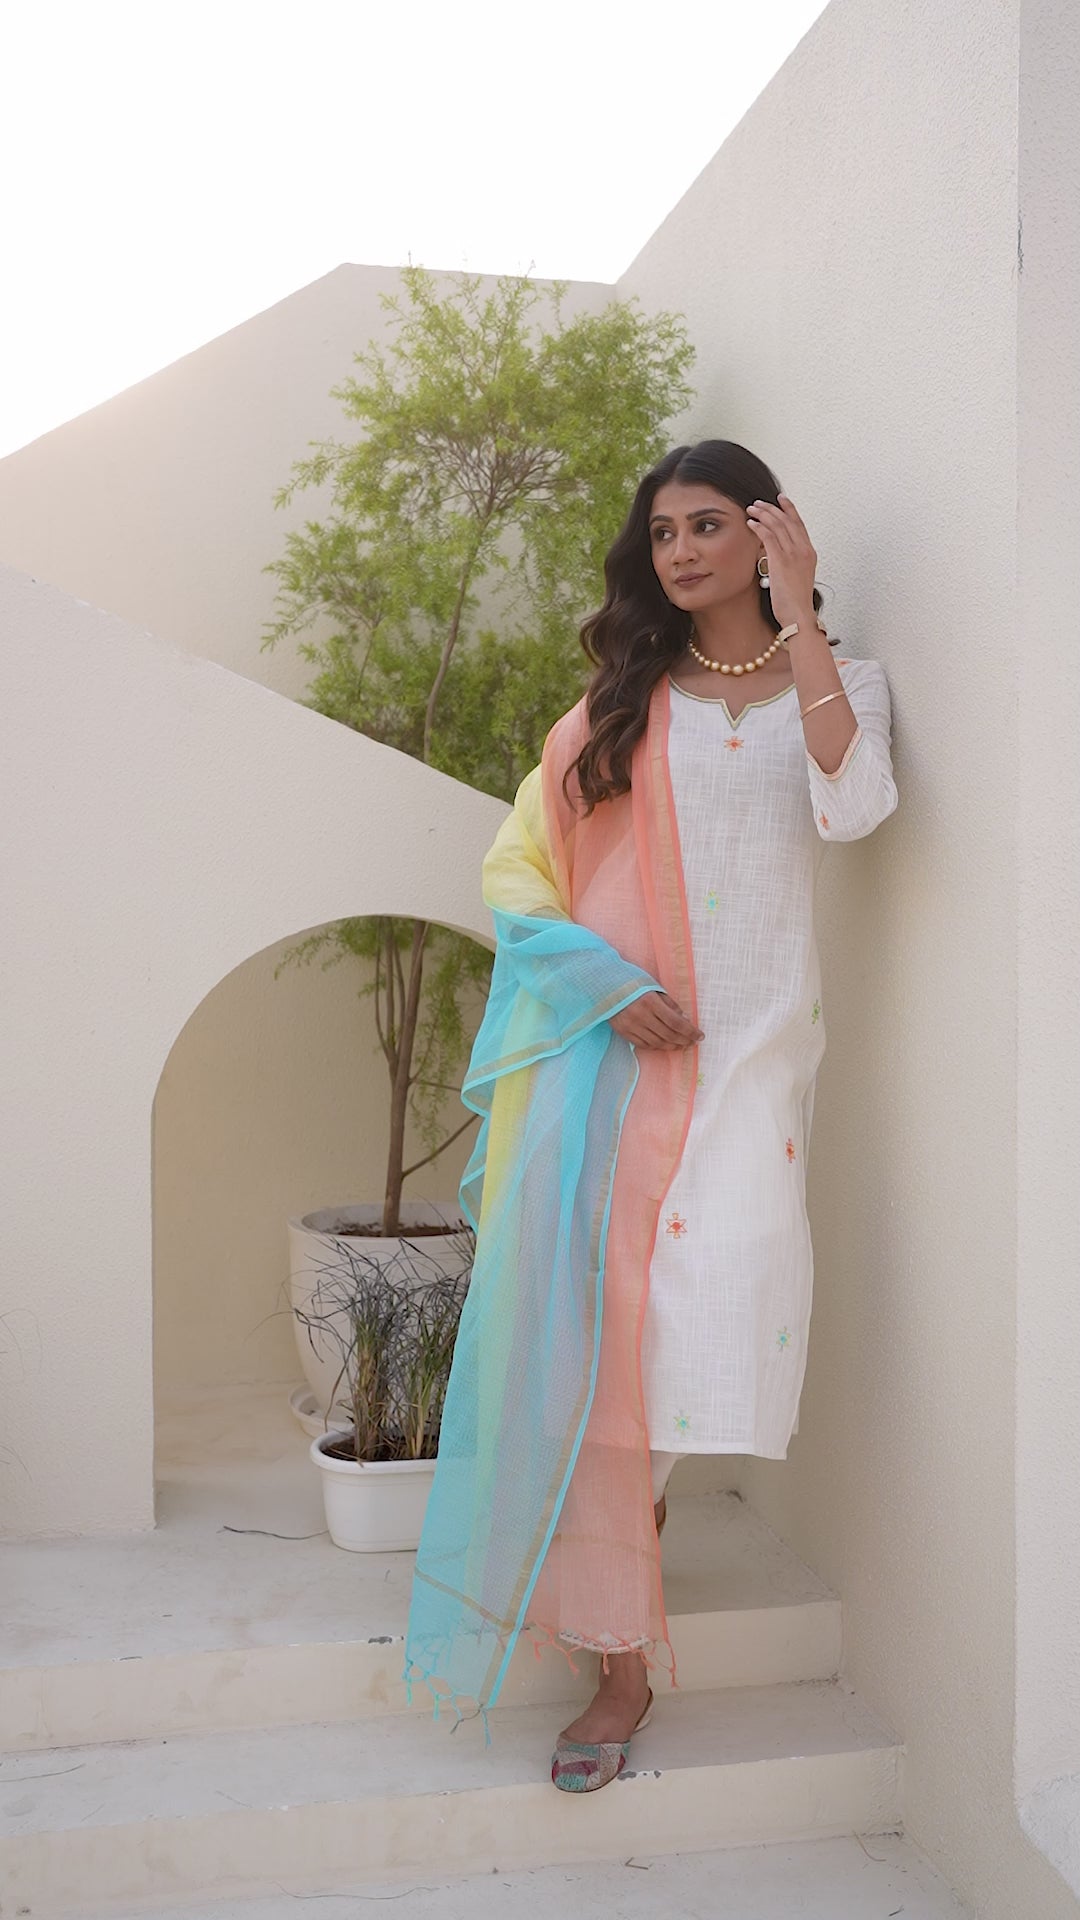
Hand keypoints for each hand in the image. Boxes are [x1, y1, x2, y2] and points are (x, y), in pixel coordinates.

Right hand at [610, 991, 703, 1049]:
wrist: (603, 984)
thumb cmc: (631, 982)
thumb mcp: (653, 987)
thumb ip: (669, 1003)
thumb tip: (684, 1019)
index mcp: (650, 1002)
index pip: (676, 1022)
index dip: (690, 1031)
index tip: (700, 1036)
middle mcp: (641, 1016)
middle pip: (668, 1035)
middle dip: (684, 1040)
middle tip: (693, 1042)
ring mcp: (631, 1026)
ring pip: (657, 1043)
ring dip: (672, 1046)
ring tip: (682, 1045)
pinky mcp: (623, 1032)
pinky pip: (644, 1044)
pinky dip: (657, 1046)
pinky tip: (665, 1044)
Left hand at [746, 493, 817, 629]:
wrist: (798, 615)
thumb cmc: (796, 603)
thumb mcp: (797, 578)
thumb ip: (790, 564)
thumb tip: (776, 558)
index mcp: (809, 553)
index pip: (799, 524)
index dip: (789, 509)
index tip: (781, 499)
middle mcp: (803, 550)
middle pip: (787, 520)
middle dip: (772, 508)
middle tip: (759, 502)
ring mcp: (793, 554)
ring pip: (777, 525)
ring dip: (763, 514)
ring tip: (751, 508)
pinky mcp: (780, 561)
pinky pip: (768, 537)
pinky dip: (759, 527)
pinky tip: (750, 523)